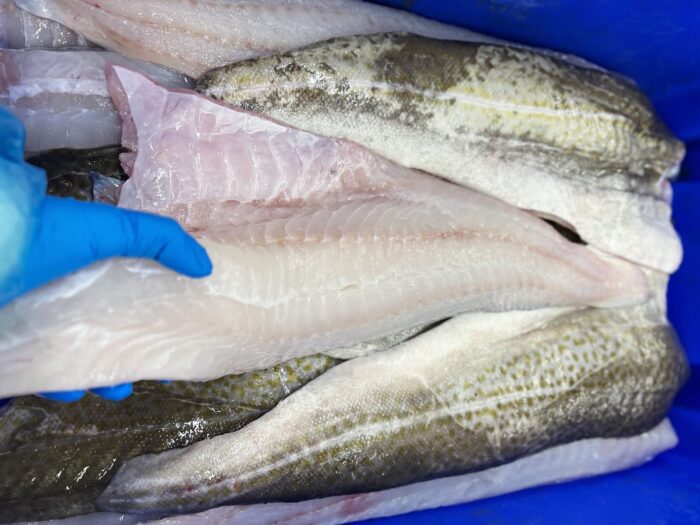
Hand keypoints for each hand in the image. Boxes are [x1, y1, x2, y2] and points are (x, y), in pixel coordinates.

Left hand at [16, 197, 212, 401]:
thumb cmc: (42, 238)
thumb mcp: (106, 229)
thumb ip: (157, 238)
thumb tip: (205, 267)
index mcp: (87, 265)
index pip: (129, 292)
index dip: (155, 313)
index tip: (175, 335)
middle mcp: (63, 293)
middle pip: (105, 328)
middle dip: (129, 353)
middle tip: (149, 373)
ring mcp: (38, 322)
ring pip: (76, 356)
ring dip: (99, 377)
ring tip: (114, 390)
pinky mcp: (16, 347)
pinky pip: (41, 374)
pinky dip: (57, 386)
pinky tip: (67, 390)